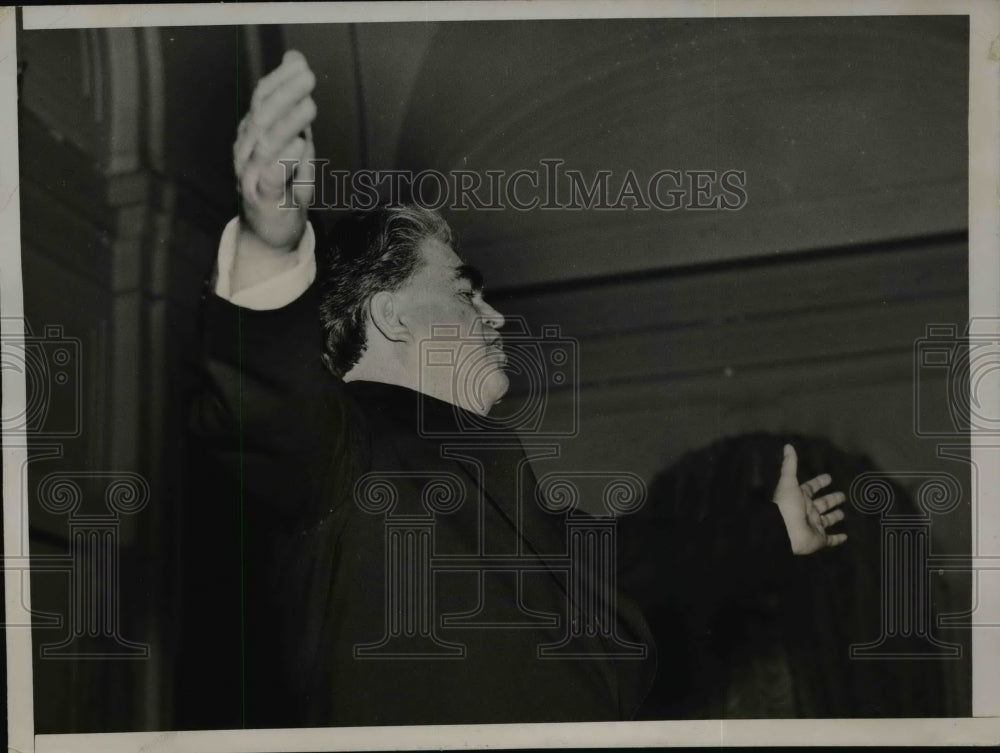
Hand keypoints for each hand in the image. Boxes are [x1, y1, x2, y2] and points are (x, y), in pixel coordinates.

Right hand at [233, 50, 316, 249]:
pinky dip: (285, 161)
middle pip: (262, 117)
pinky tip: (300, 146)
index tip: (300, 64)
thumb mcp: (291, 138)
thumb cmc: (283, 181)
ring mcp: (252, 176)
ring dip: (288, 123)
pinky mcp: (265, 200)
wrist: (269, 232)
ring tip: (309, 107)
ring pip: (266, 145)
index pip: (261, 99)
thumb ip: (293, 102)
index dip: (279, 79)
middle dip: (285, 94)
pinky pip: (272, 179)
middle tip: (308, 79)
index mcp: (252, 133)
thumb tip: (296, 59)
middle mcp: (246, 151)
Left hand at [772, 444, 847, 554]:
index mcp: (799, 497)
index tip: (828, 477)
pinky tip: (846, 536)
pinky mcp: (819, 539)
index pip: (810, 488)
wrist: (784, 531)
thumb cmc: (786, 505)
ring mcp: (813, 525)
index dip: (819, 482)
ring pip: (826, 520)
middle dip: (831, 499)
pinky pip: (830, 540)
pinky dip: (838, 539)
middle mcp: (807, 511)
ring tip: (843, 513)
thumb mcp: (788, 481)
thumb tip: (788, 445)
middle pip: (821, 504)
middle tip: (842, 495)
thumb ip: (790, 464)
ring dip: (834, 517)